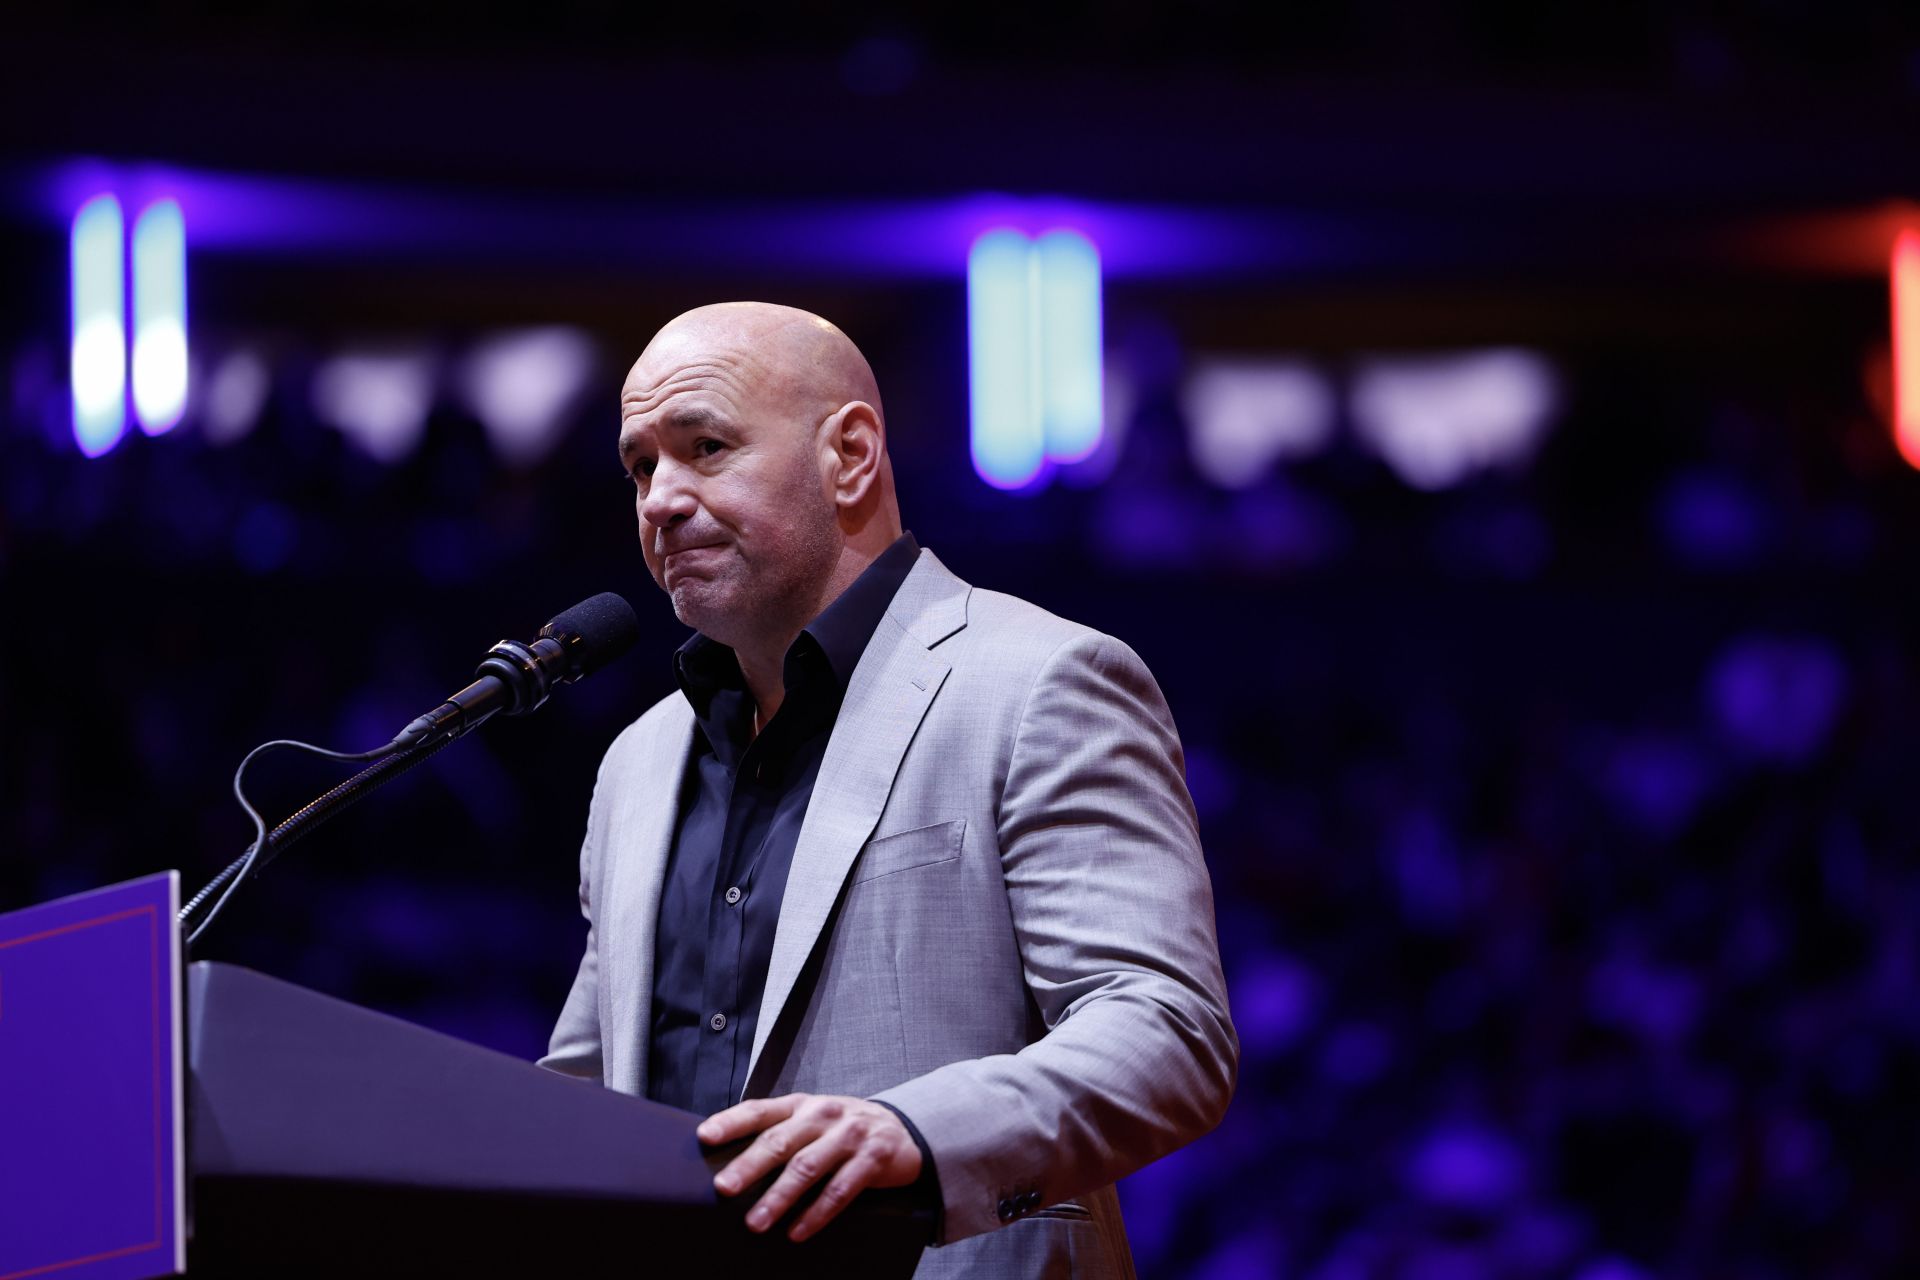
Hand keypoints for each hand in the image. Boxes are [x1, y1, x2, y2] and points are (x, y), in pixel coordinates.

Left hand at [699, 1093, 922, 1241]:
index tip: (705, 1136)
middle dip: (750, 1165)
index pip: (761, 1110)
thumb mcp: (811, 1119)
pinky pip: (840, 1191)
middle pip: (781, 1141)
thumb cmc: (841, 1128)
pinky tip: (797, 1231)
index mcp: (801, 1105)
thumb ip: (778, 1131)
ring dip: (779, 1197)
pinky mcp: (872, 1160)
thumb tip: (729, 1161)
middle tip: (725, 1187)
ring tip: (756, 1221)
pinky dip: (816, 1214)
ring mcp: (849, 1136)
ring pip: (807, 1168)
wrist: (900, 1130)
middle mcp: (823, 1115)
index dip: (732, 1121)